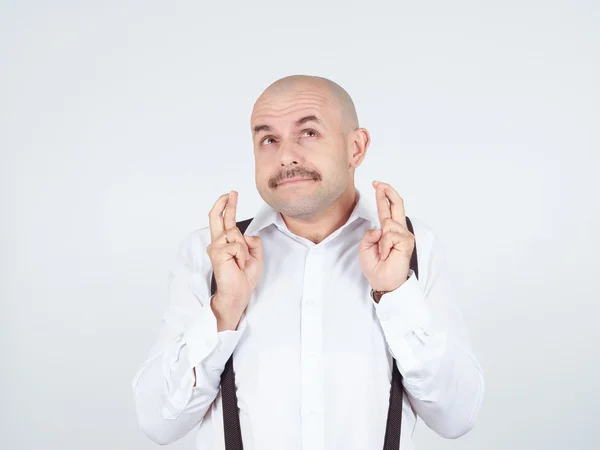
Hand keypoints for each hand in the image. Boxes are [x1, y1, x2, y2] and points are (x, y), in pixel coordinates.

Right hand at [206, 191, 263, 329]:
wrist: (238, 293)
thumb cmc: (243, 278)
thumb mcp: (255, 256)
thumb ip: (252, 242)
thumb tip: (246, 234)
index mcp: (226, 243)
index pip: (224, 221)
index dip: (227, 207)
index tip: (230, 195)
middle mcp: (218, 243)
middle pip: (218, 217)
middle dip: (226, 203)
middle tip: (232, 192)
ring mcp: (216, 247)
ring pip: (235, 234)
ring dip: (244, 250)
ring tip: (240, 263)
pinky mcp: (217, 252)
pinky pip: (237, 245)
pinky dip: (242, 256)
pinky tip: (237, 265)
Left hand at [358, 181, 413, 298]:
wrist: (382, 282)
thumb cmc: (375, 267)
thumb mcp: (364, 247)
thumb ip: (370, 234)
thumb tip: (381, 227)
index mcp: (387, 230)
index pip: (387, 209)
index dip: (383, 196)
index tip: (377, 185)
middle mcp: (398, 230)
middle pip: (397, 205)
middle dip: (388, 192)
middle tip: (379, 184)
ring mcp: (404, 236)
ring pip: (389, 223)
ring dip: (381, 240)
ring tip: (382, 253)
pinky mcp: (407, 242)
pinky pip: (390, 235)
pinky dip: (384, 246)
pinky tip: (386, 254)